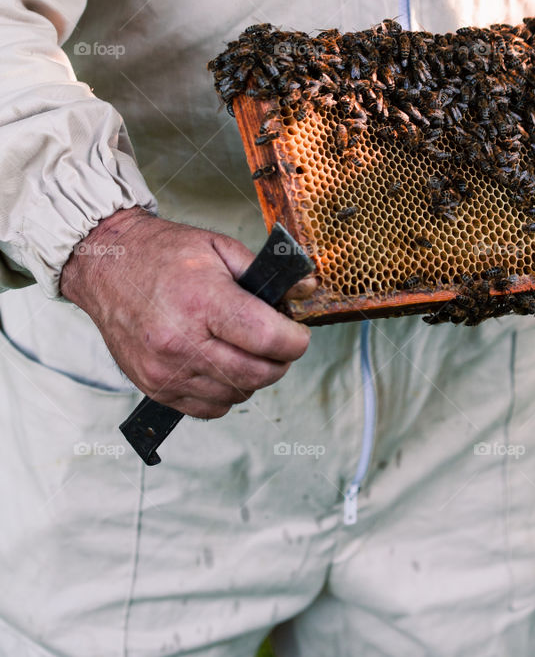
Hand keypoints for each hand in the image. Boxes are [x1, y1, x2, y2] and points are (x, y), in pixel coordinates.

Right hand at [60, 207, 316, 417]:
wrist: (107, 266)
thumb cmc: (162, 254)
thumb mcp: (219, 248)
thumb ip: (266, 274)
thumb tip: (306, 290)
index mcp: (202, 302)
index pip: (268, 339)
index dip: (295, 341)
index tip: (298, 334)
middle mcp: (181, 342)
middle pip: (257, 374)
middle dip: (280, 362)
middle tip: (279, 344)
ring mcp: (165, 370)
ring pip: (236, 395)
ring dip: (253, 378)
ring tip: (247, 351)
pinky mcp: (154, 387)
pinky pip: (209, 408)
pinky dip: (225, 393)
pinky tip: (222, 366)